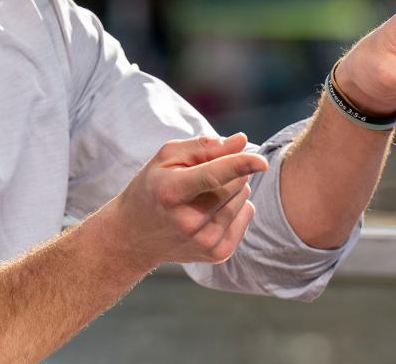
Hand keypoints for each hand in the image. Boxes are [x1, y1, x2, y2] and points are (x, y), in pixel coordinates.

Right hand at [109, 133, 267, 268]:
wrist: (133, 236)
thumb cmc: (152, 187)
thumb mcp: (166, 158)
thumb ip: (204, 146)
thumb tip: (241, 141)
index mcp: (171, 192)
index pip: (213, 177)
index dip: (239, 165)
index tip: (262, 161)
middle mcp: (189, 221)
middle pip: (235, 183)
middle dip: (229, 170)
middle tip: (202, 175)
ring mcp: (204, 241)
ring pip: (244, 198)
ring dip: (232, 189)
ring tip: (203, 195)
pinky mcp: (217, 254)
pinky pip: (246, 215)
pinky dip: (236, 207)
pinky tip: (212, 210)